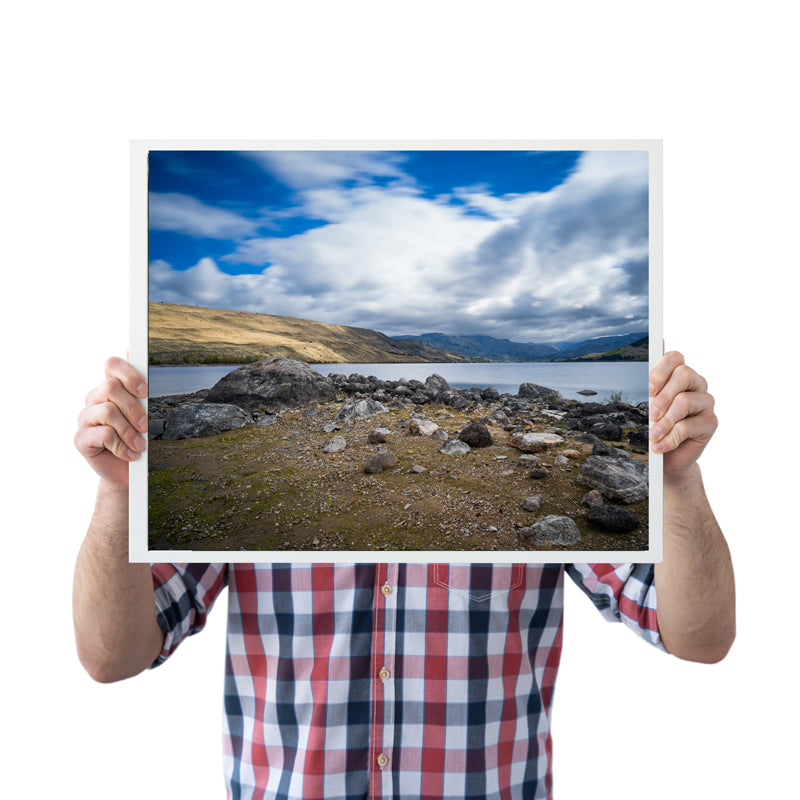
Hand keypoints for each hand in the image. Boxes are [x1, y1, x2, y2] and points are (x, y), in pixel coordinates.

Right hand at [74, 357, 147, 488]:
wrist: (128, 472)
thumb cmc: (137, 438)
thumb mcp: (144, 412)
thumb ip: (139, 387)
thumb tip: (135, 353)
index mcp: (109, 388)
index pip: (111, 364)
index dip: (128, 374)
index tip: (145, 391)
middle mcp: (94, 399)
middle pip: (111, 388)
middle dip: (134, 407)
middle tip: (146, 425)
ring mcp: (85, 418)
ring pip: (108, 411)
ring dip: (129, 430)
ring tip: (140, 445)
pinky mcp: (80, 439)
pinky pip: (103, 434)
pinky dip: (122, 445)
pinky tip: (130, 454)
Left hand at [648, 351, 716, 482]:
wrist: (667, 457)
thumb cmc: (655, 425)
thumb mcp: (647, 405)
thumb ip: (648, 386)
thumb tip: (646, 361)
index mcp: (678, 373)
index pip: (674, 358)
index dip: (660, 371)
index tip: (648, 389)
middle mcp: (695, 384)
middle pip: (684, 375)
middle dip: (663, 396)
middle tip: (650, 414)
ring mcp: (705, 402)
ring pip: (685, 401)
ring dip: (664, 421)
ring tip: (653, 436)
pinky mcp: (710, 422)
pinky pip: (688, 426)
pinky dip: (670, 438)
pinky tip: (660, 446)